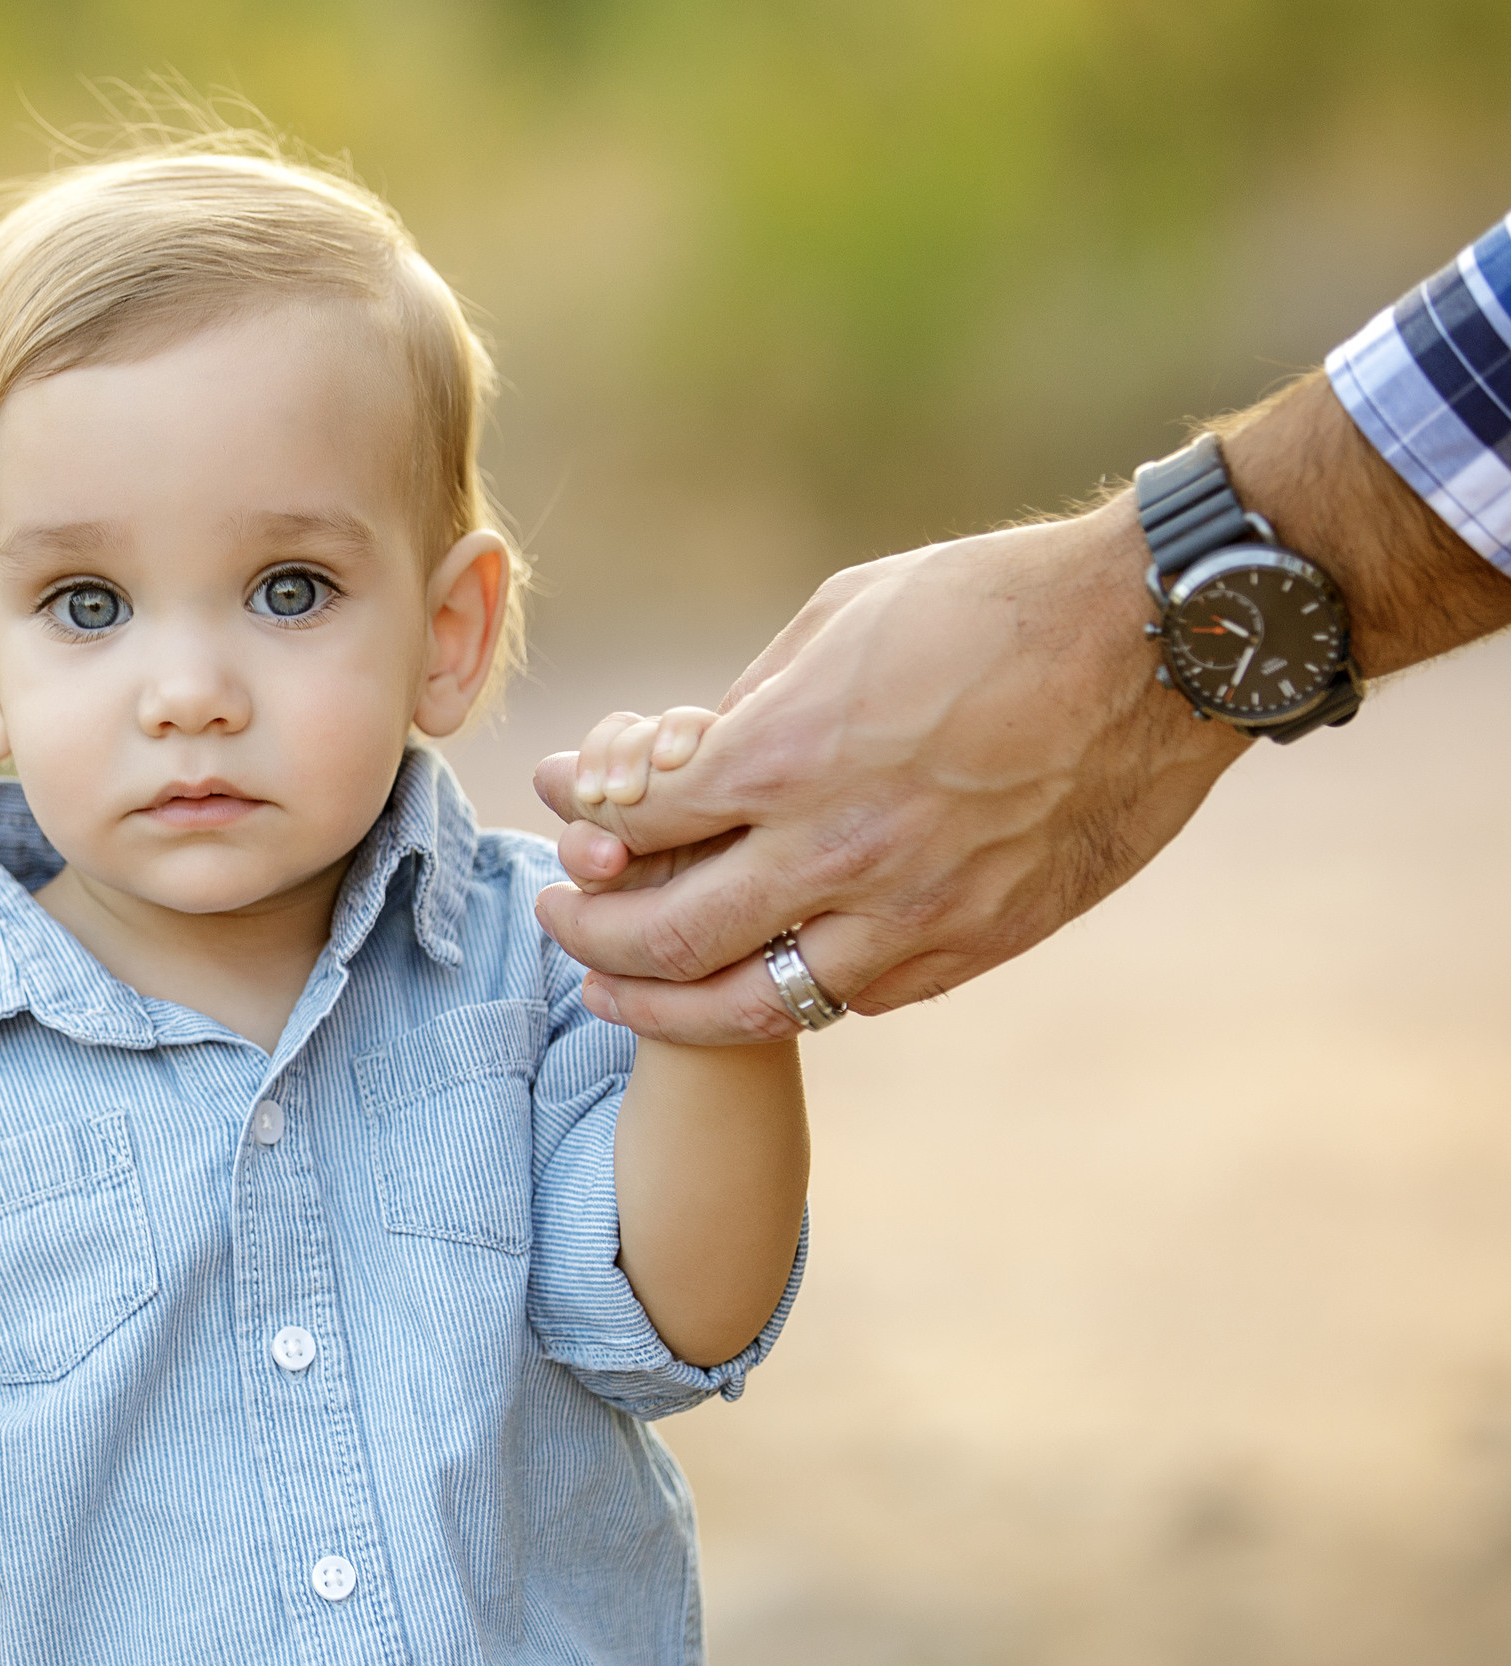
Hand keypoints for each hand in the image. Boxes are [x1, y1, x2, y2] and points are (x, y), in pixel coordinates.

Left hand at [533, 500, 1248, 1043]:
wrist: (1159, 648)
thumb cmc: (993, 606)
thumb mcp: (843, 617)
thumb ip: (753, 705)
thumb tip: (683, 757)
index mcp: (788, 753)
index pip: (636, 823)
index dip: (582, 822)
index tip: (563, 812)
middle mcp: (839, 850)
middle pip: (666, 936)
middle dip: (590, 936)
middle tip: (559, 920)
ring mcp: (910, 913)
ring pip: (749, 1003)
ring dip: (663, 1005)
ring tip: (615, 994)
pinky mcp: (971, 946)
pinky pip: (847, 999)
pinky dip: (781, 994)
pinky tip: (747, 976)